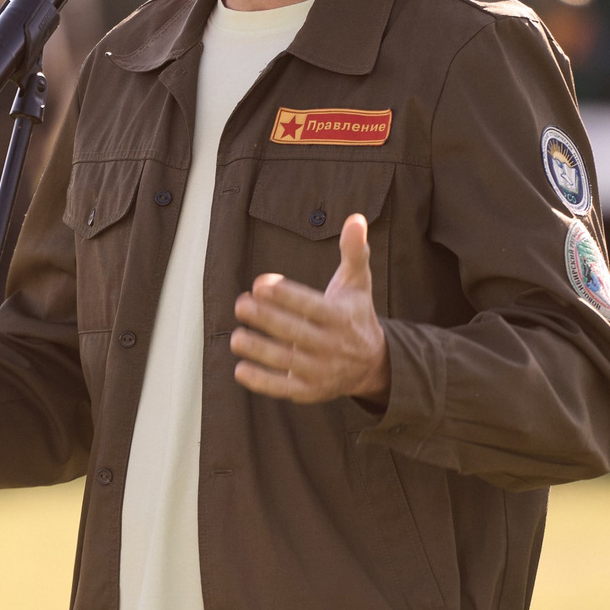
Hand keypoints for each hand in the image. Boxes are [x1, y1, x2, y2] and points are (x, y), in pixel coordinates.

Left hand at [229, 214, 390, 406]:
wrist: (372, 364)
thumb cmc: (354, 315)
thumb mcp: (357, 283)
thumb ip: (354, 251)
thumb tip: (356, 218)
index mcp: (341, 318)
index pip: (312, 306)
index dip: (286, 295)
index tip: (261, 283)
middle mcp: (332, 346)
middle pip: (295, 333)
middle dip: (266, 319)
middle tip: (240, 304)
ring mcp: (320, 371)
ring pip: (286, 361)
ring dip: (259, 350)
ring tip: (236, 336)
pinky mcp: (308, 390)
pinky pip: (283, 388)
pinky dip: (262, 381)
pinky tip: (240, 368)